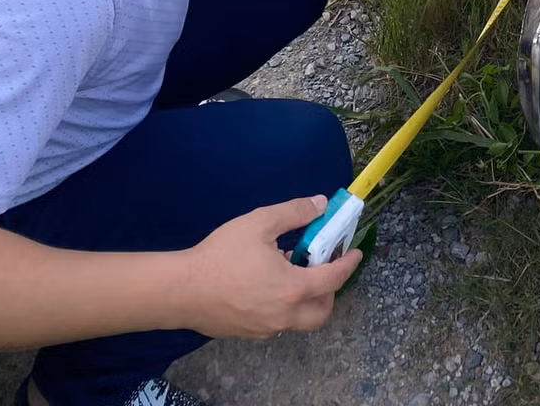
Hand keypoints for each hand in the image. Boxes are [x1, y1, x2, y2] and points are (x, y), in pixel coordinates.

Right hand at [179, 195, 361, 338]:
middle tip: (324, 267)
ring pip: (300, 320)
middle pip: (322, 312)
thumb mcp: (260, 222)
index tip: (357, 252)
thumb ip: (294, 212)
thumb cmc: (222, 255)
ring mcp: (266, 328)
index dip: (349, 263)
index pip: (333, 279)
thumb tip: (320, 205)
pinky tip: (268, 284)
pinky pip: (278, 322)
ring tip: (293, 271)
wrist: (182, 290)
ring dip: (307, 299)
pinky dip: (285, 305)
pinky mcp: (250, 333)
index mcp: (293, 288)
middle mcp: (285, 314)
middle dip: (331, 291)